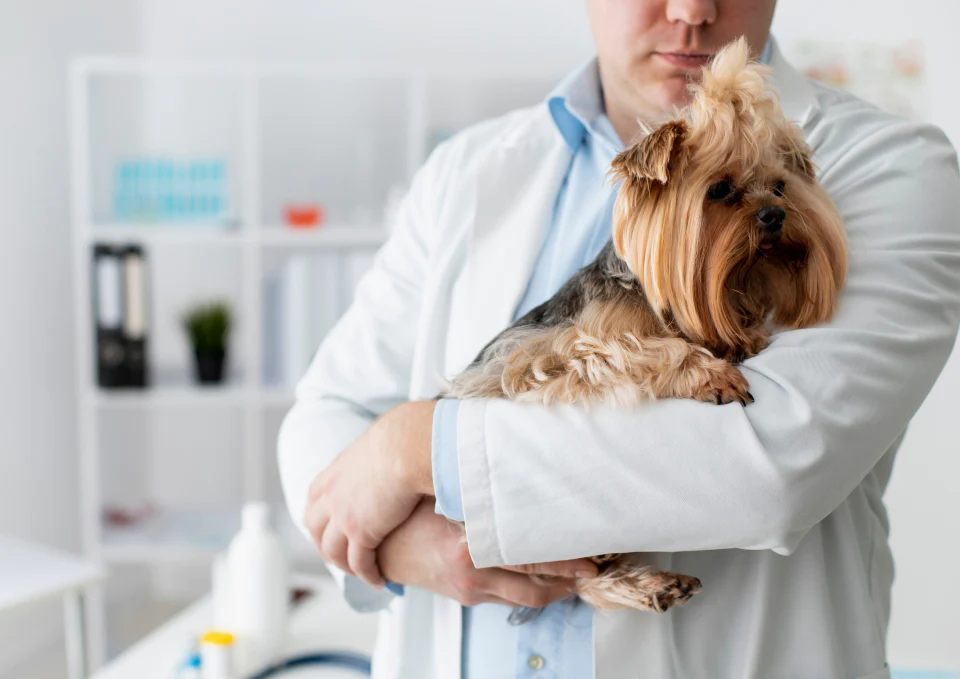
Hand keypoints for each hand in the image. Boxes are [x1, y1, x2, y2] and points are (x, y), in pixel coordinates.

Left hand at [305, 401, 436, 587]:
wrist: (407, 447)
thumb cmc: (402, 438)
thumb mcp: (377, 444)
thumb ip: (374, 456)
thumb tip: (392, 451)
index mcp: (332, 474)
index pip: (314, 502)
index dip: (319, 520)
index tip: (329, 530)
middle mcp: (330, 497)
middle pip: (315, 530)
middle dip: (325, 547)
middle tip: (341, 558)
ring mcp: (342, 517)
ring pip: (334, 552)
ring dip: (346, 567)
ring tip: (363, 573)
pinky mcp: (361, 533)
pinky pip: (360, 563)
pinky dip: (367, 575)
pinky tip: (380, 580)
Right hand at [379, 499, 599, 606]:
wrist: (378, 544)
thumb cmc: (411, 512)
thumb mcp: (446, 495)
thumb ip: (482, 489)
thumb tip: (525, 467)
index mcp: (469, 547)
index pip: (531, 558)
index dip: (566, 562)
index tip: (591, 559)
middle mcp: (472, 575)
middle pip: (536, 588)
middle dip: (569, 582)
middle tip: (592, 571)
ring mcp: (470, 590)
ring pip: (526, 599)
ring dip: (554, 590)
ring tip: (577, 578)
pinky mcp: (466, 597)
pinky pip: (509, 600)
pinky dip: (531, 591)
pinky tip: (546, 580)